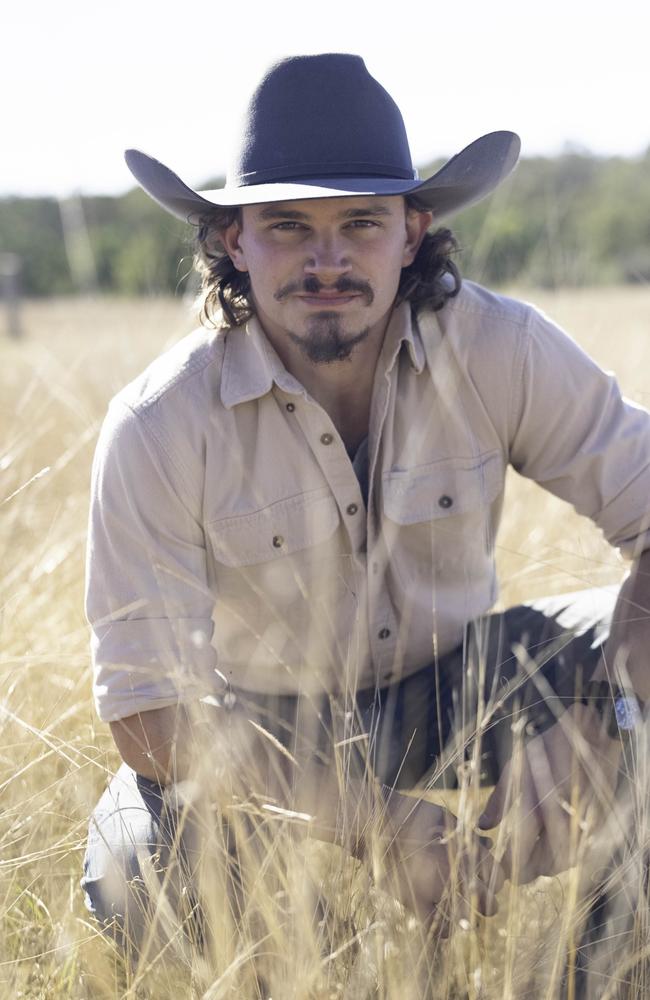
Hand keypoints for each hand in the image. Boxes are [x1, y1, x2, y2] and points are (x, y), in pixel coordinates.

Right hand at [375, 792, 504, 928]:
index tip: (488, 880)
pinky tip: (442, 920)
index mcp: (463, 850)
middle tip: (479, 899)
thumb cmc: (409, 814)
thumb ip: (468, 833)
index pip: (498, 876)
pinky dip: (444, 929)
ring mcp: (433, 891)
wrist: (373, 822)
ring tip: (462, 912)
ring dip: (468, 918)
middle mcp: (453, 873)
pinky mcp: (413, 903)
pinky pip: (438, 930)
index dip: (496, 879)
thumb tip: (489, 843)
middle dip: (488, 902)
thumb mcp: (443, 816)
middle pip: (490, 903)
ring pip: (467, 921)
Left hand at [478, 703, 622, 883]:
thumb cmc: (544, 750)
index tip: (499, 866)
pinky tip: (552, 848)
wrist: (588, 737)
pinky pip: (580, 853)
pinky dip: (564, 856)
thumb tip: (481, 826)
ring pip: (563, 863)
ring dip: (546, 866)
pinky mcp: (598, 826)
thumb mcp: (514, 769)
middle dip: (526, 870)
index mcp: (538, 805)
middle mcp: (562, 819)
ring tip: (532, 857)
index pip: (521, 852)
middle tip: (514, 867)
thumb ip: (498, 801)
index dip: (508, 865)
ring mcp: (583, 825)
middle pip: (544, 865)